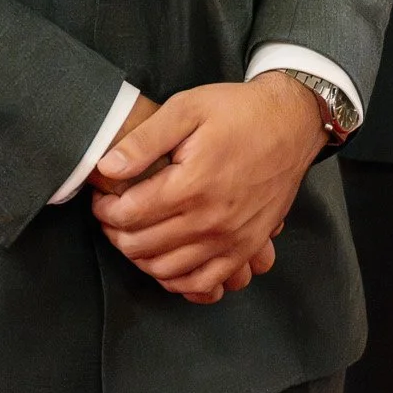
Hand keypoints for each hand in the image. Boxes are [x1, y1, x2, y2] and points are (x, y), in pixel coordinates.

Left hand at [91, 74, 326, 304]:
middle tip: (111, 214)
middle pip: (143, 246)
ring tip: (133, 234)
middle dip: (116, 233)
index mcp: (193, 185)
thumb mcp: (187, 108)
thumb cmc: (238, 112)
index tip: (101, 195)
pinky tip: (166, 263)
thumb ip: (145, 140)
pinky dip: (179, 282)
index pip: (129, 215)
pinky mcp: (247, 248)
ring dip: (141, 258)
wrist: (291, 123)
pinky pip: (205, 283)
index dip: (104, 208)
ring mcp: (232, 239)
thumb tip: (107, 167)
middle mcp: (212, 220)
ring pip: (168, 271)